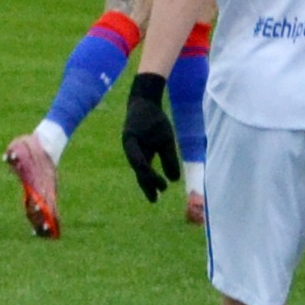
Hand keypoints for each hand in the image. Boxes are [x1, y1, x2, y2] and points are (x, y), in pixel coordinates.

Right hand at [121, 72, 179, 201]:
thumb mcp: (166, 137)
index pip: (140, 164)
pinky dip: (147, 174)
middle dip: (147, 185)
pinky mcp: (136, 148)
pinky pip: (142, 164)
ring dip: (146, 182)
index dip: (151, 177)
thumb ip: (169, 157)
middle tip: (155, 200)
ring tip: (155, 197)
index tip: (163, 186)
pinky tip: (154, 183)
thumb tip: (174, 180)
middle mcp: (129, 148)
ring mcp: (132, 149)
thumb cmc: (154, 119)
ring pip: (139, 169)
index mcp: (132, 143)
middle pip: (138, 171)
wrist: (142, 103)